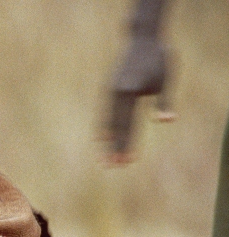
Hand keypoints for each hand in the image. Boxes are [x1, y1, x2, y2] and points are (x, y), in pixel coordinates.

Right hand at [106, 35, 174, 163]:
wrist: (142, 39)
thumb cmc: (158, 59)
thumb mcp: (165, 79)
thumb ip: (164, 101)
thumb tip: (166, 121)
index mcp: (129, 91)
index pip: (128, 123)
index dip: (128, 143)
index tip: (127, 160)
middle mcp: (116, 93)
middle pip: (115, 126)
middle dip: (114, 147)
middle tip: (111, 166)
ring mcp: (110, 92)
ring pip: (107, 121)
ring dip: (107, 141)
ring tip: (103, 159)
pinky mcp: (109, 90)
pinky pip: (104, 113)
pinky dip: (103, 126)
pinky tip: (100, 139)